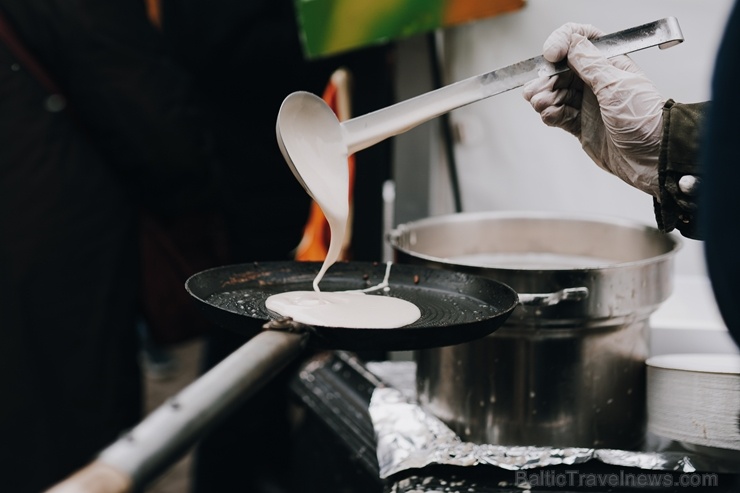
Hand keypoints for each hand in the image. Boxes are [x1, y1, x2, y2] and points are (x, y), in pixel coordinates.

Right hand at [522, 23, 665, 196]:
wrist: (652, 156)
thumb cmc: (645, 120)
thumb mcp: (616, 85)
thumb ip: (591, 65)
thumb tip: (572, 43)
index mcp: (609, 65)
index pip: (581, 43)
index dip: (563, 43)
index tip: (552, 54)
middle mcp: (596, 83)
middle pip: (561, 71)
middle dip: (547, 78)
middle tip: (537, 90)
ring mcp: (587, 104)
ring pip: (556, 93)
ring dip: (545, 97)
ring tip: (541, 103)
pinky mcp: (580, 126)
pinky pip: (558, 115)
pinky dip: (550, 114)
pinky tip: (549, 114)